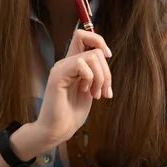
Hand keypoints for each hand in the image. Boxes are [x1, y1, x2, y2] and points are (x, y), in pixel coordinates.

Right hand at [34, 30, 112, 149]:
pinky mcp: (58, 76)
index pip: (84, 36)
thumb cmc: (72, 112)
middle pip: (93, 46)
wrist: (57, 130)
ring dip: (101, 77)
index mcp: (73, 64)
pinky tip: (86, 92)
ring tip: (96, 94)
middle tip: (105, 90)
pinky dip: (91, 79)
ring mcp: (61, 67)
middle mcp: (66, 62)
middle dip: (107, 70)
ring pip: (92, 56)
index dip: (99, 41)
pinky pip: (81, 64)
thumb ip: (95, 73)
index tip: (108, 56)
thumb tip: (106, 57)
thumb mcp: (90, 89)